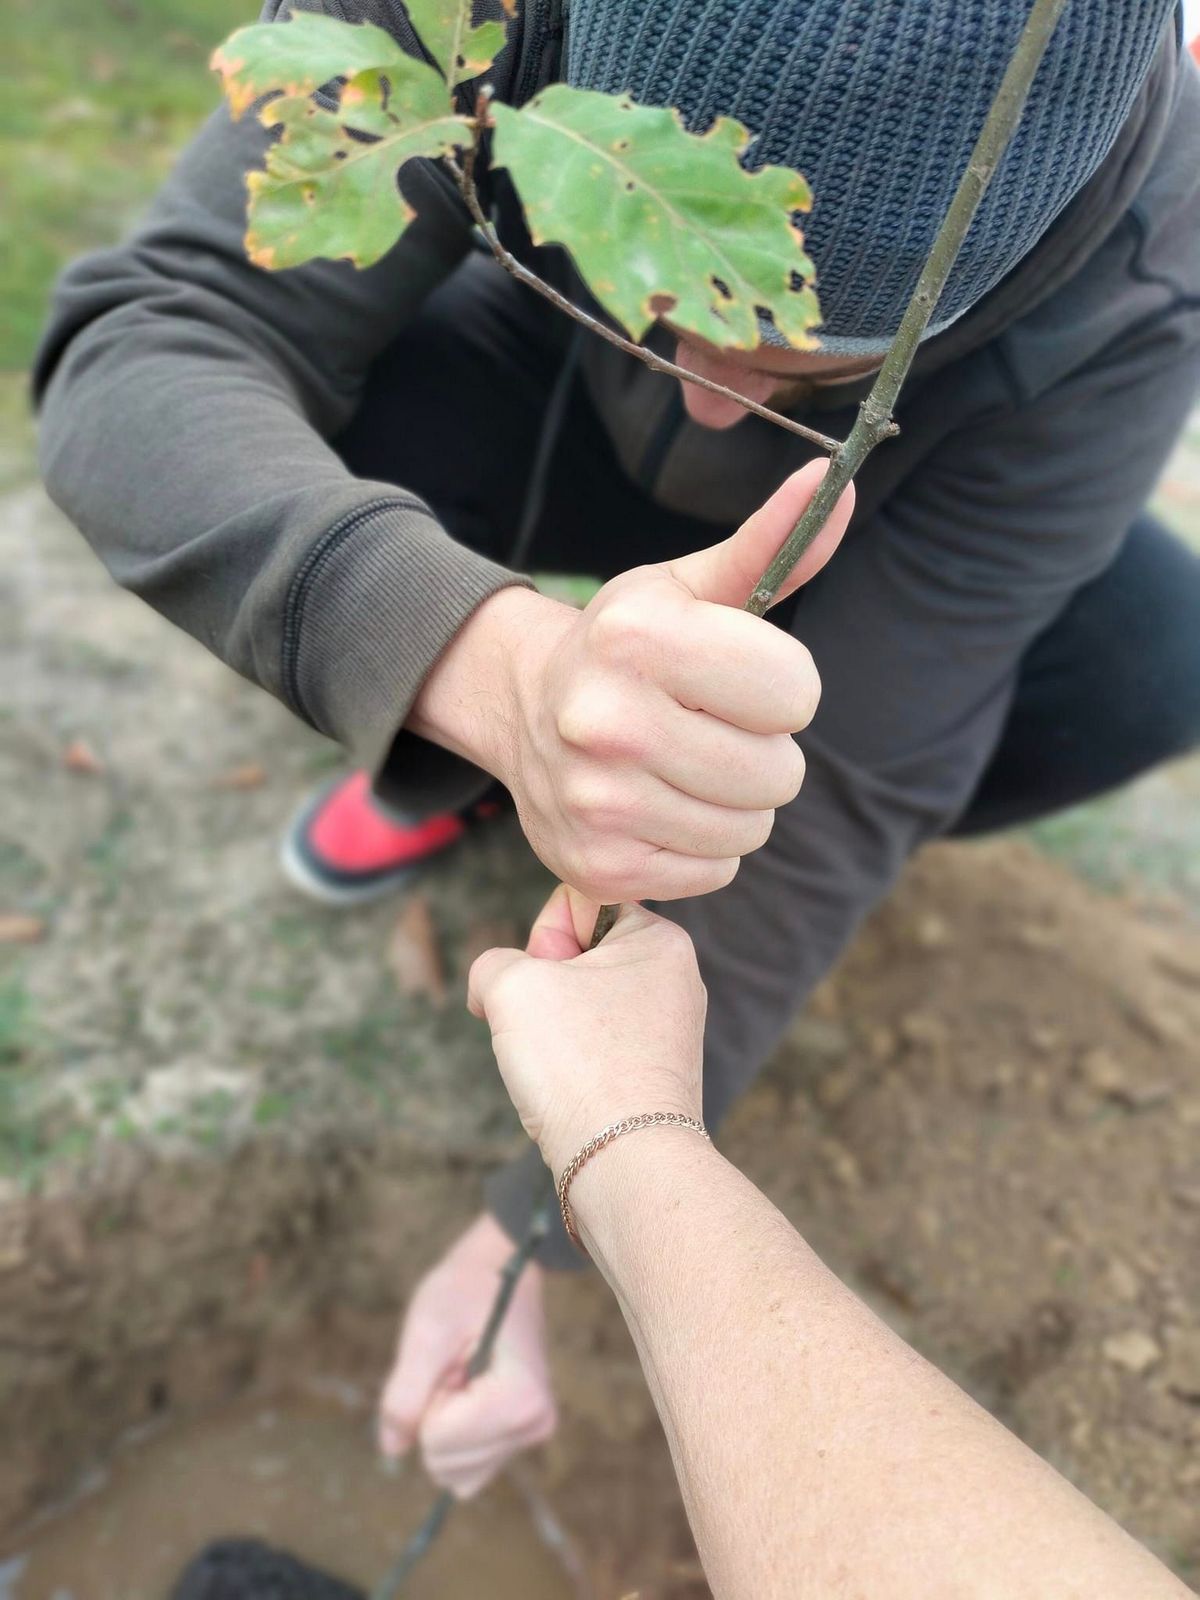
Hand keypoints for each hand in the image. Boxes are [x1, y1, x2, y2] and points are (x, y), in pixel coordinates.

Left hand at [377, 1211, 555, 1498]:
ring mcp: (532, 1433)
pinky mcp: (522, 1436)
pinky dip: (454, 1438)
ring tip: (462, 1374)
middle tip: (456, 1363)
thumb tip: (392, 1450)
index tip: (451, 1358)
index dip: (428, 1399)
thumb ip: (404, 1394)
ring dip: (443, 1427)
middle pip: (445, 1464)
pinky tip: (469, 1392)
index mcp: (520, 1399)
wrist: (502, 1270)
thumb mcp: (426, 1329)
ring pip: (455, 1475)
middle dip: (435, 1415)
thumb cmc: (465, 1290)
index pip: (438, 1441)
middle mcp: (535, 1425)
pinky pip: (468, 1470)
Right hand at [411, 460, 853, 902]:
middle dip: (763, 751)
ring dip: (736, 803)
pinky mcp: (599, 866)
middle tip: (712, 729)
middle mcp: (606, 721)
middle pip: (780, 773)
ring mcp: (599, 802)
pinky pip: (716, 870)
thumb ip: (770, 545)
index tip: (740, 679)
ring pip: (751, 829)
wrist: (524, 709)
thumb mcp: (689, 587)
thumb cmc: (626, 644)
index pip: (797, 693)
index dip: (782, 688)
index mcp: (637, 637)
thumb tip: (836, 483)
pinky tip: (662, 806)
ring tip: (688, 768)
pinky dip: (702, 845)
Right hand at [468, 889, 704, 1175]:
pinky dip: (569, 1066)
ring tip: (557, 1067)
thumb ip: (493, 962)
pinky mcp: (655, 1074)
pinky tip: (569, 1093)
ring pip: (579, 1006)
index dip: (543, 939)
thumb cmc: (577, 1064)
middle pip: (577, 957)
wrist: (623, 1164)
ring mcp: (669, 1030)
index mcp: (661, 939)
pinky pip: (593, 1050)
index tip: (546, 982)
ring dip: (550, 1031)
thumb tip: (497, 990)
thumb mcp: (510, 984)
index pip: (576, 903)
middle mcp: (676, 980)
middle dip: (543, 990)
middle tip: (546, 1031)